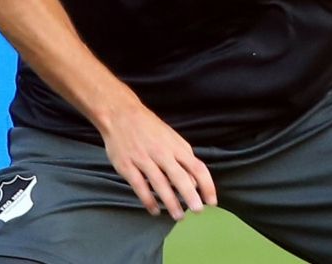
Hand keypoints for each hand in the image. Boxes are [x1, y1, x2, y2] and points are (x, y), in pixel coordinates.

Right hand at [98, 100, 216, 220]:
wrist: (119, 114)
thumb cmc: (149, 128)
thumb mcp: (171, 137)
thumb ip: (184, 158)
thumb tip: (196, 182)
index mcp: (176, 146)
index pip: (197, 168)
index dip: (207, 186)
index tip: (212, 201)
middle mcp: (161, 153)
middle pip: (179, 177)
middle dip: (190, 196)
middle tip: (197, 211)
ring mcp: (143, 159)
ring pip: (160, 184)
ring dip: (170, 202)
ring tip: (178, 216)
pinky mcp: (127, 166)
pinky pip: (139, 186)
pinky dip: (148, 200)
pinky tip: (155, 210)